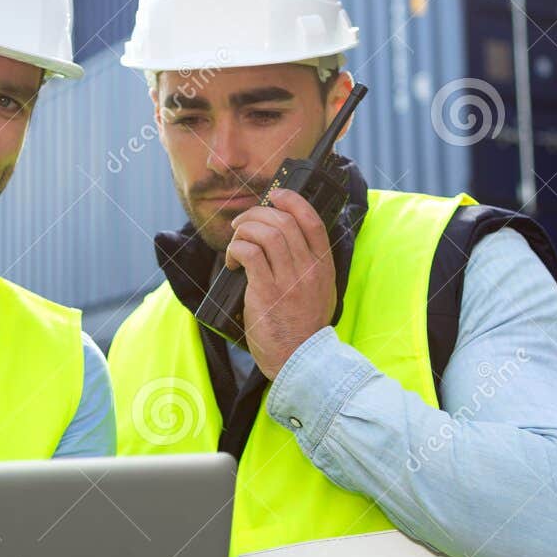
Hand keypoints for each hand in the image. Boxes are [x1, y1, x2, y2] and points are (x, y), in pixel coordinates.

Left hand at [224, 187, 335, 377]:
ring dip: (244, 230)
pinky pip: (249, 253)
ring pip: (265, 233)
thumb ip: (310, 266)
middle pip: (284, 221)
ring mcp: (289, 280)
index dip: (291, 200)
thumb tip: (288, 240)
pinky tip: (232, 263)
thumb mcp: (321, 292)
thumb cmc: (304, 328)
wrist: (301, 360)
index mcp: (323, 266)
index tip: (274, 195)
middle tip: (242, 223)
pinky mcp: (267, 292)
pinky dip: (236, 250)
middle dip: (257, 214)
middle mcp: (309, 269)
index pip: (312, 220)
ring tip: (235, 243)